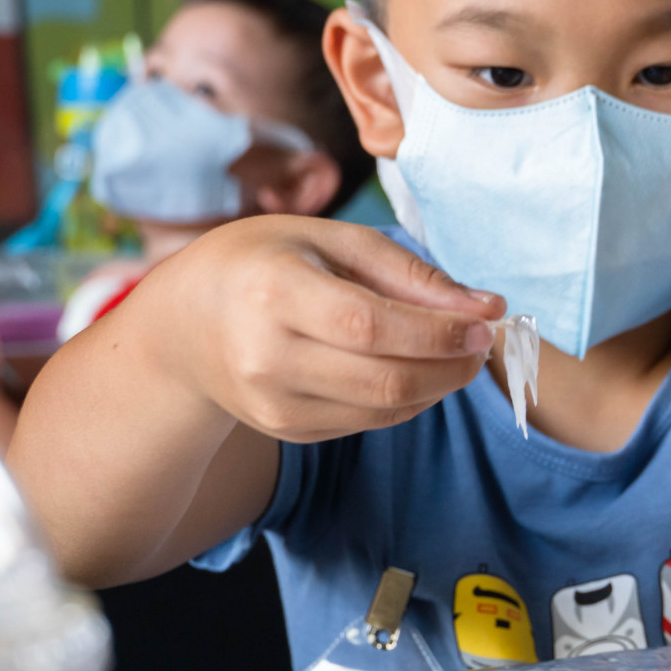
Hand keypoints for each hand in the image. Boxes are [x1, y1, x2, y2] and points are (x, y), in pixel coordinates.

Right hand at [140, 215, 506, 441]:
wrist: (184, 322)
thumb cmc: (265, 262)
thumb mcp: (330, 239)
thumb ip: (408, 272)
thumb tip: (485, 307)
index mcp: (273, 292)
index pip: (371, 325)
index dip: (438, 330)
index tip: (486, 320)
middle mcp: (265, 356)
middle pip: (385, 378)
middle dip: (453, 365)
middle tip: (483, 341)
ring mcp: (271, 403)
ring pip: (385, 409)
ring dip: (440, 385)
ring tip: (458, 353)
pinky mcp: (285, 430)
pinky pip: (369, 422)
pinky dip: (408, 398)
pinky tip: (417, 368)